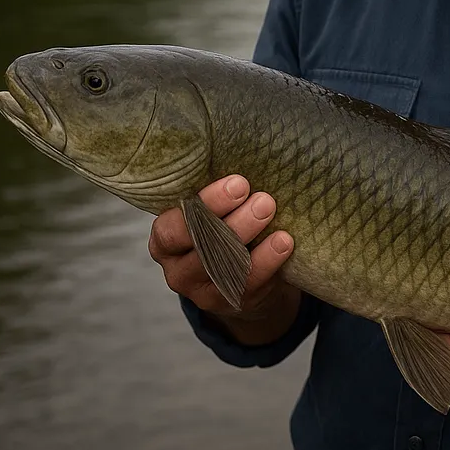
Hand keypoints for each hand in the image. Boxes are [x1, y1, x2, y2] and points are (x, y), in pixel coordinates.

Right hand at [148, 174, 300, 340]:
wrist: (245, 279)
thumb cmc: (224, 228)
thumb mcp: (211, 211)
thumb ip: (216, 194)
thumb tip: (242, 147)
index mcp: (166, 240)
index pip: (171, 228)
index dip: (204, 205)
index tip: (238, 183)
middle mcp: (178, 269)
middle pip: (199, 247)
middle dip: (231, 220)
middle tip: (262, 197)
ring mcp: (203, 291)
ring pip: (223, 266)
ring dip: (249, 235)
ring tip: (270, 210)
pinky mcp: (232, 303)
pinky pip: (247, 283)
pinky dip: (267, 260)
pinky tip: (284, 241)